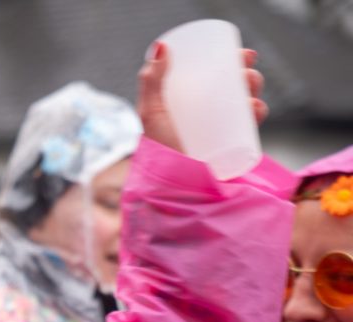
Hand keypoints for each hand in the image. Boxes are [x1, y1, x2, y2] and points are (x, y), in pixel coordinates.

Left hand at [137, 44, 267, 152]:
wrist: (171, 187)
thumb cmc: (158, 151)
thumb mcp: (151, 113)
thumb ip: (151, 82)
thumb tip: (162, 47)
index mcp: (187, 104)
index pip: (214, 76)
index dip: (231, 62)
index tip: (242, 54)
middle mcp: (205, 117)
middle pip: (233, 88)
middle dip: (247, 76)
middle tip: (247, 74)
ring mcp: (218, 132)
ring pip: (244, 105)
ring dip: (255, 92)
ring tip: (250, 95)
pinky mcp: (229, 149)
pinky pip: (250, 128)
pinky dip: (257, 115)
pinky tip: (256, 109)